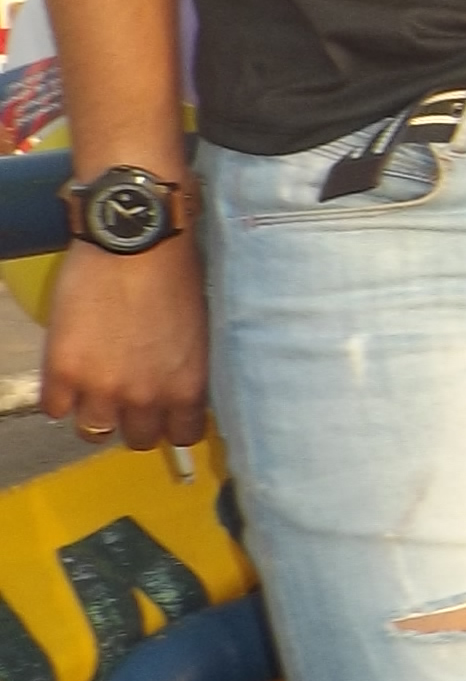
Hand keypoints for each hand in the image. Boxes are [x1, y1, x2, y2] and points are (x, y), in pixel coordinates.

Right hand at [41, 238, 210, 453]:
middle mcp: (146, 397)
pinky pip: (54, 408)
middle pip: (138, 438)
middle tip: (126, 395)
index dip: (171, 424)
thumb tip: (176, 387)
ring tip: (93, 388)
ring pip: (94, 431)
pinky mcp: (63, 371)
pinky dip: (59, 396)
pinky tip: (68, 375)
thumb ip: (185, 368)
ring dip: (94, 413)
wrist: (132, 241)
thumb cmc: (173, 272)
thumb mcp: (197, 330)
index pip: (183, 433)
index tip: (164, 413)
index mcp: (186, 387)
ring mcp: (101, 388)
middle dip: (133, 420)